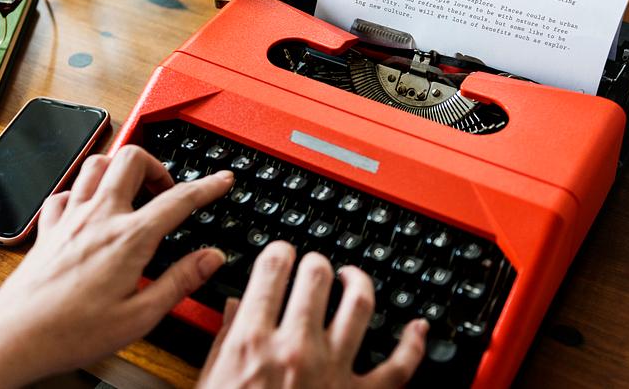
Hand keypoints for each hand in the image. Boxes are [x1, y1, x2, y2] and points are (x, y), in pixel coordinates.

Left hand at [0, 145, 231, 388]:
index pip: (179, 199)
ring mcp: (71, 218)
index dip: (208, 186)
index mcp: (129, 239)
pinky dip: (84, 191)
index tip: (222, 180)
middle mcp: (99, 218)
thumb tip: (211, 258)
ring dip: (120, 168)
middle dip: (157, 165)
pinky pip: (67, 191)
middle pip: (132, 159)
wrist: (14, 338)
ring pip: (97, 163)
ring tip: (133, 189)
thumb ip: (180, 281)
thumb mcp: (140, 316)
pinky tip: (91, 208)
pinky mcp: (48, 227)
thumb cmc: (73, 332)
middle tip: (167, 189)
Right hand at [197, 242, 428, 388]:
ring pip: (359, 304)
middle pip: (317, 275)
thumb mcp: (210, 383)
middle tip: (313, 264)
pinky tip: (417, 328)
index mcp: (253, 342)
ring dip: (358, 280)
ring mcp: (333, 372)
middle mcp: (296, 349)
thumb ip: (225, 340)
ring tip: (352, 276)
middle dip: (315, 262)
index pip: (272, 269)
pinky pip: (399, 367)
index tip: (281, 253)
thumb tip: (236, 305)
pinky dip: (414, 344)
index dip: (279, 252)